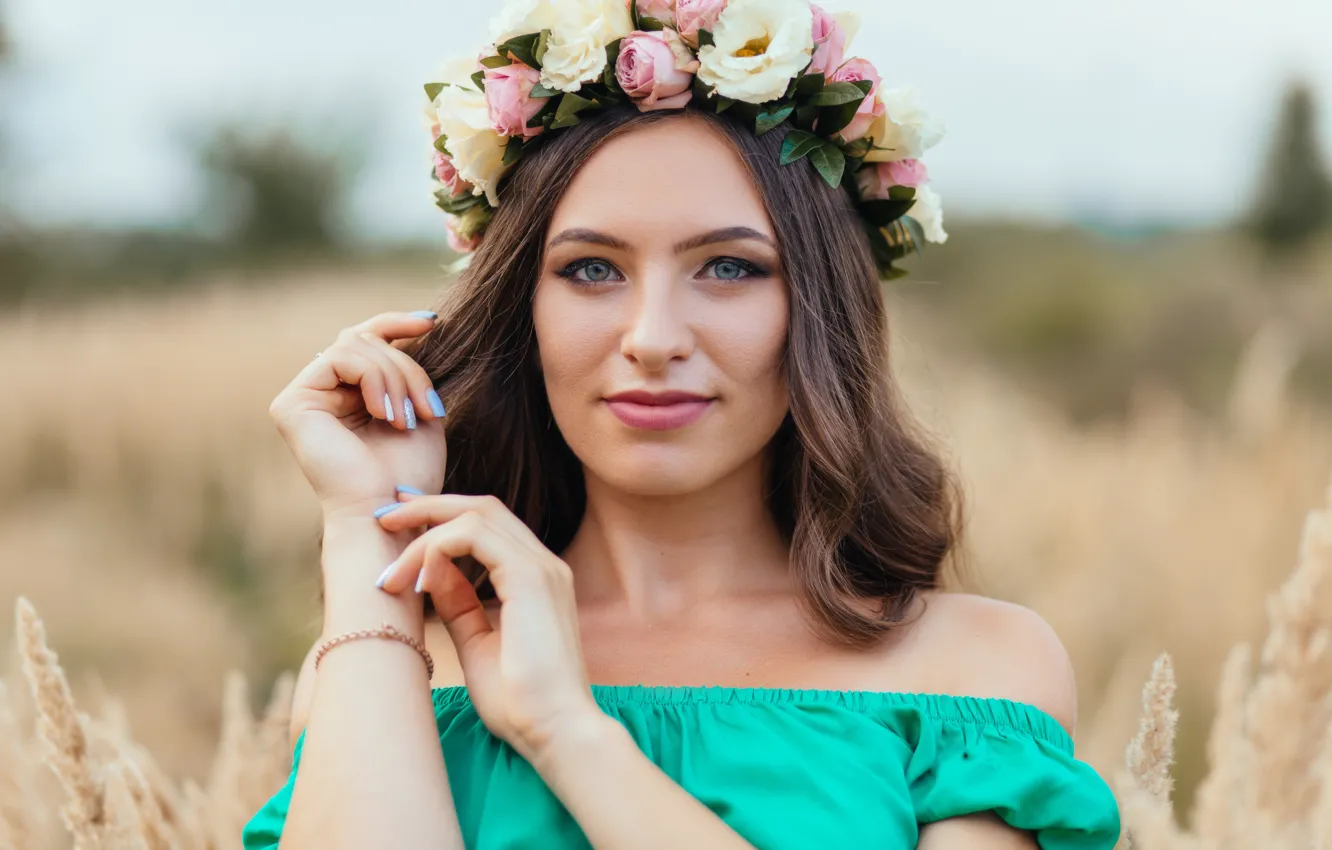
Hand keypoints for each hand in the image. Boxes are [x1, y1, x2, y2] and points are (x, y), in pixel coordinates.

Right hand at [268, 312, 447, 518]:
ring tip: (409, 419)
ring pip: (355, 346)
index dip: (396, 323)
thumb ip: (408, 370)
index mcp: (347, 394)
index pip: (365, 339)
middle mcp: (319, 393)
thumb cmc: (408, 475)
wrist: (387, 514)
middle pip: (365, 339)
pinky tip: (385, 414)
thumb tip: (420, 320)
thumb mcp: (417, 409)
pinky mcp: (291, 404)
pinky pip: (339, 358)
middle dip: (406, 367)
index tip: (432, 322)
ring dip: (395, 377)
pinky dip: (374, 379)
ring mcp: (302, 397)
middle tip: (427, 409)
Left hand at [373, 493, 601, 763]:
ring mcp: (541, 567)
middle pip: (481, 508)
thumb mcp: (478, 645)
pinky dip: (438, 547)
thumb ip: (460, 605)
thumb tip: (431, 574)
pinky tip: (417, 580)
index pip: (488, 525)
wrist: (556, 731)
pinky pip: (474, 536)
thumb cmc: (522, 702)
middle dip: (428, 507)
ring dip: (425, 530)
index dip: (442, 516)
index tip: (400, 525)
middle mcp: (543, 564)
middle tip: (383, 517)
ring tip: (391, 566)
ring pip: (476, 515)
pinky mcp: (531, 577)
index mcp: (535, 579)